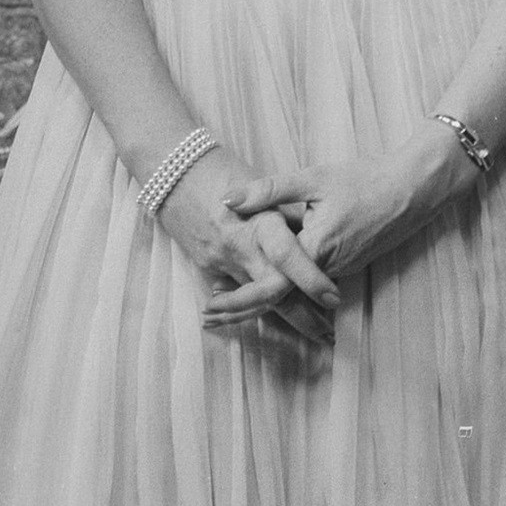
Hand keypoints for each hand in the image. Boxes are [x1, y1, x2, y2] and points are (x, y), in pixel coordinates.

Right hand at [154, 146, 341, 343]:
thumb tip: (317, 233)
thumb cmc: (222, 168)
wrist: (172, 169)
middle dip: (304, 319)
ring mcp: (220, 261)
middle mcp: (240, 247)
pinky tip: (273, 318)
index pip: (288, 258)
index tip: (333, 298)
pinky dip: (253, 307)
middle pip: (275, 294)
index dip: (312, 281)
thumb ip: (287, 212)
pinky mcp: (206, 267)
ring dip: (284, 319)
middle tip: (329, 336)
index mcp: (259, 220)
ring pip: (256, 301)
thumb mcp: (264, 185)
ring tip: (313, 333)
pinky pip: (234, 294)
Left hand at [206, 129, 471, 327]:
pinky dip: (284, 285)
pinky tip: (261, 276)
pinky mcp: (346, 265)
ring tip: (223, 302)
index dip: (239, 301)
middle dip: (242, 309)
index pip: (271, 287)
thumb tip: (228, 200)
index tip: (211, 308)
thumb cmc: (363, 179)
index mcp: (314, 250)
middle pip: (278, 299)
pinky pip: (309, 283)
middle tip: (207, 315)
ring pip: (294, 292)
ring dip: (261, 298)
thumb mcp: (311, 178)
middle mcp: (327, 271)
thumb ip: (268, 191)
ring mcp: (339, 271)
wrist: (412, 189)